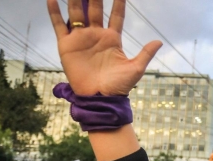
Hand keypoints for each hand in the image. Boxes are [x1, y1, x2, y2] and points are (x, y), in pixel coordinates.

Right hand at [47, 0, 161, 96]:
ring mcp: (80, 38)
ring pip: (76, 13)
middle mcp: (96, 35)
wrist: (100, 98)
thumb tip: (159, 41)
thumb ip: (145, 54)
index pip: (116, 16)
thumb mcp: (135, 69)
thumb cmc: (118, 86)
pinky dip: (54, 11)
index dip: (118, 3)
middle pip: (95, 10)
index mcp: (112, 39)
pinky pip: (58, 25)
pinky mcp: (66, 45)